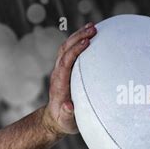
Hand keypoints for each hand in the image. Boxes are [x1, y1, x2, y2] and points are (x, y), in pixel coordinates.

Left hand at [42, 22, 96, 136]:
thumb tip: (69, 106)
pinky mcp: (64, 68)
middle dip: (78, 37)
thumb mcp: (67, 122)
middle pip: (65, 50)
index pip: (66, 62)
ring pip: (66, 47)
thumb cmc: (65, 121)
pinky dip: (78, 40)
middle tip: (94, 28)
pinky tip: (90, 35)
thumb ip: (68, 114)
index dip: (75, 51)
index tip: (87, 42)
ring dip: (78, 35)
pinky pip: (70, 51)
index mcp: (60, 84)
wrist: (55, 118)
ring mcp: (60, 69)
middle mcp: (58, 73)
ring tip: (93, 26)